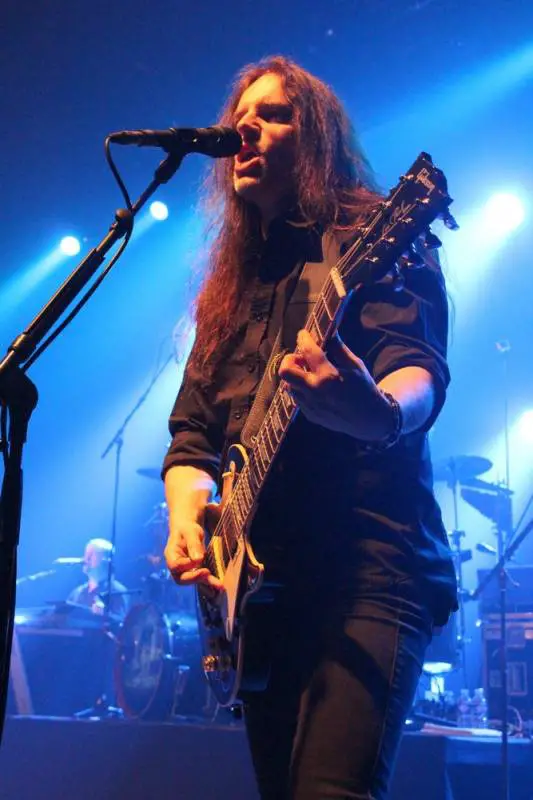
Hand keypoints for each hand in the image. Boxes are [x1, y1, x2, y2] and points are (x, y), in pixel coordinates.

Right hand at [164, 517, 222, 590]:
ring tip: (219, 586)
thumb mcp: (190, 532)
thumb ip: (193, 544)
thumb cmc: (187, 528)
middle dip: (195, 578)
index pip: (176, 566)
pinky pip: (201, 579)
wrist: (188, 529)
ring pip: (192, 581)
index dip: (186, 565)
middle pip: (181, 578)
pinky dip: (210, 582)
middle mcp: (176, 566)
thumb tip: (198, 559)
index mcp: (171, 555)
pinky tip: (219, 585)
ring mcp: (185, 570)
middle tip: (208, 574)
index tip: (199, 559)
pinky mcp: (195, 571)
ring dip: (205, 583)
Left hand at [278, 329, 393, 440]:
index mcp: (328, 376)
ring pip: (288, 385)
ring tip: (309, 373)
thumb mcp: (355, 365)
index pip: (308, 351)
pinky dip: (301, 389)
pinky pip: (297, 398)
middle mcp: (315, 391)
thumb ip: (338, 348)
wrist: (369, 419)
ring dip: (296, 375)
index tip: (303, 334)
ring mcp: (310, 405)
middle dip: (290, 360)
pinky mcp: (310, 415)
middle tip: (301, 358)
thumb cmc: (364, 389)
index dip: (303, 339)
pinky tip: (314, 387)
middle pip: (285, 371)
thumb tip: (330, 330)